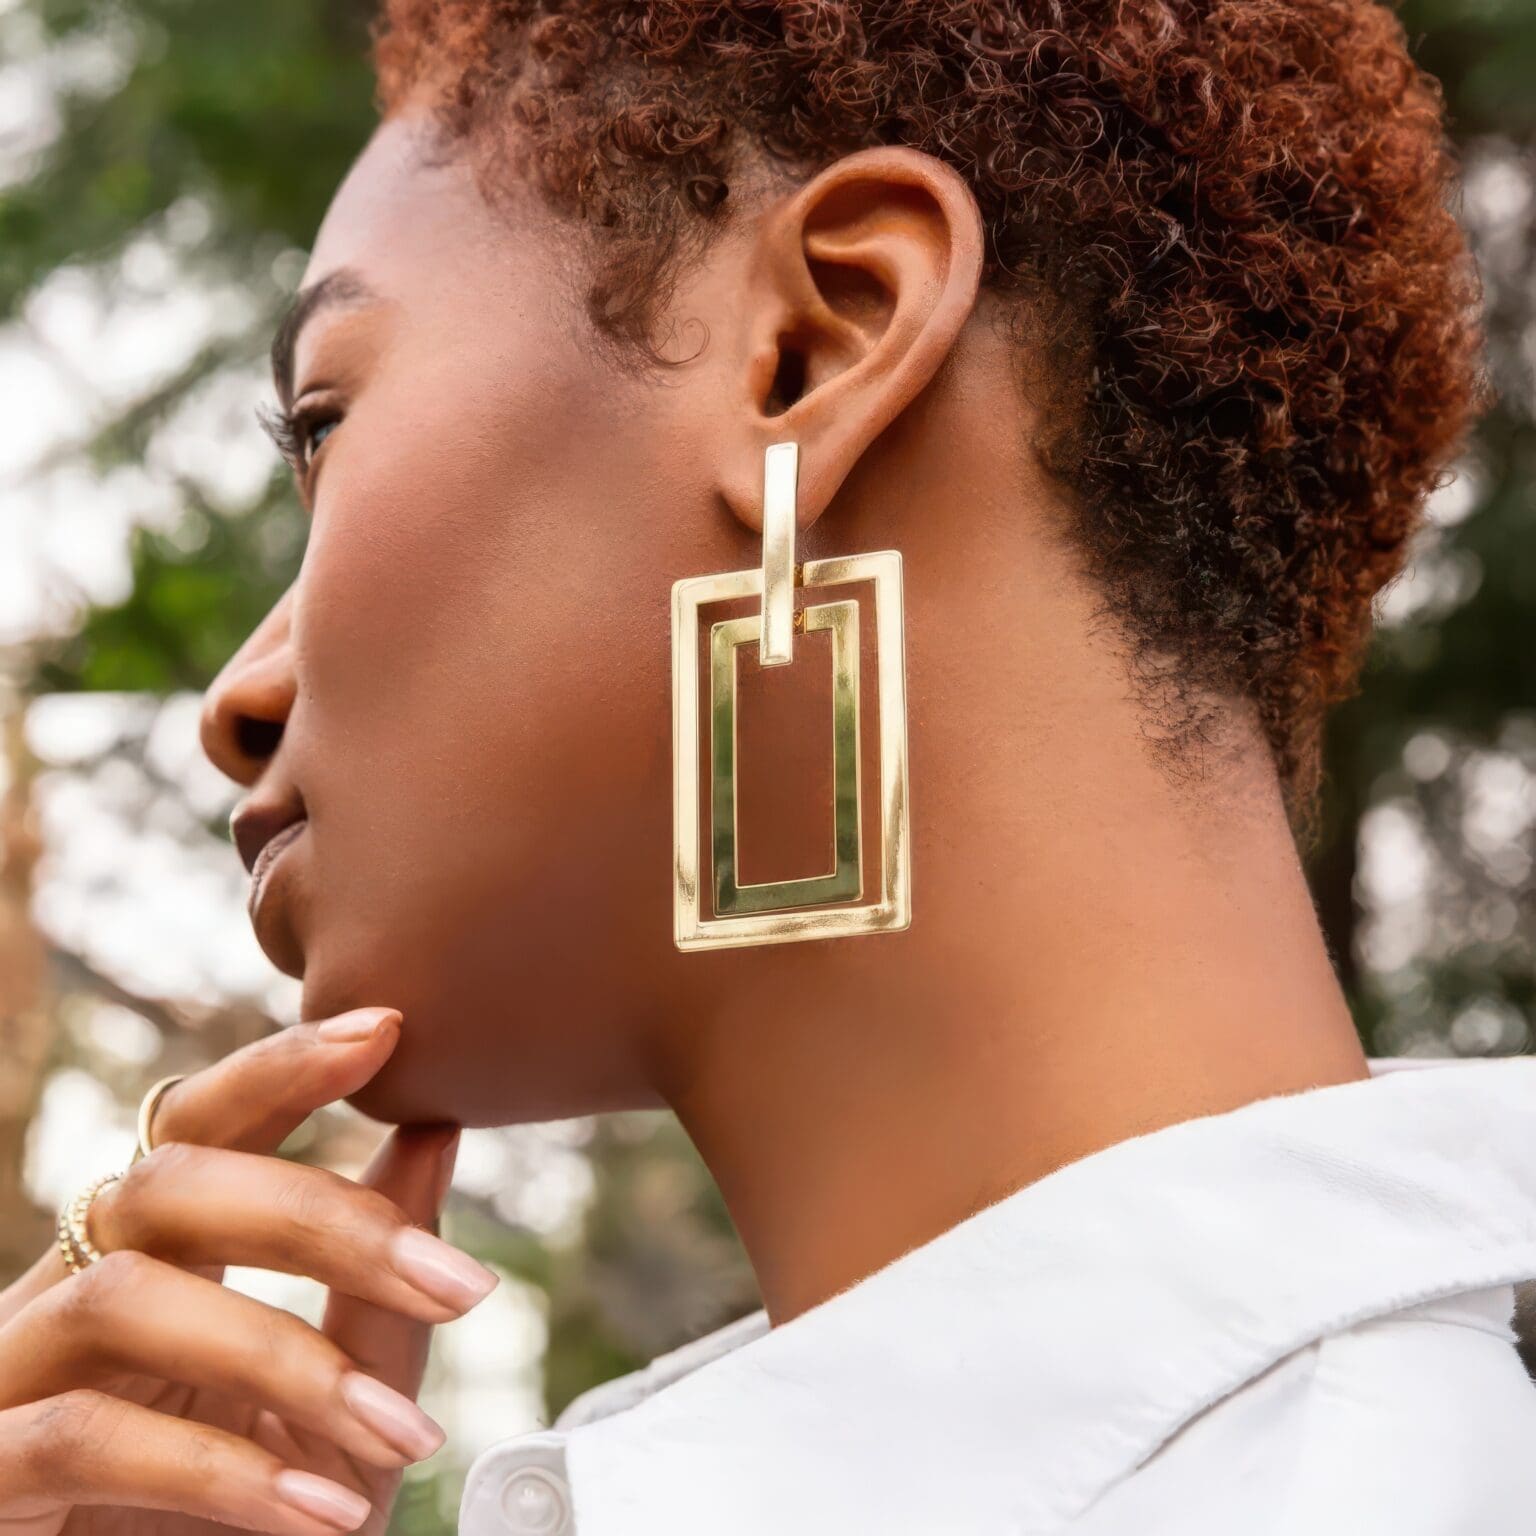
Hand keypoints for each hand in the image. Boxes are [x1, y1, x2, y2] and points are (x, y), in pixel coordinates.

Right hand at [0, 1007, 497, 1535]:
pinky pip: (88, 1437)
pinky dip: (224, 1471)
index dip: (281, 1068)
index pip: (199, 1125)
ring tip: (404, 1435)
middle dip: (325, 1220)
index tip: (390, 1031)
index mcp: (153, 1255)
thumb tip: (436, 1128)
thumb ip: (373, 1279)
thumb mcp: (330, 1396)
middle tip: (460, 1284)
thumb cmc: (230, 1519)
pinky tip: (325, 1511)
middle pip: (169, 1183)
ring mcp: (13, 1375)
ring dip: (290, 1360)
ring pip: (129, 1298)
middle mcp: (69, 1290)